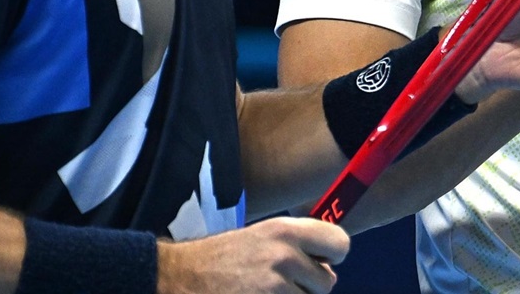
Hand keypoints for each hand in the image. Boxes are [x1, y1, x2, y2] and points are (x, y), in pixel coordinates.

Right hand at [157, 217, 349, 293]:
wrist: (179, 278)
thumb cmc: (220, 258)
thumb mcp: (261, 236)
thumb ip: (296, 244)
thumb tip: (329, 264)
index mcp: (285, 231)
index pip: (340, 243)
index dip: (332, 256)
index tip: (320, 262)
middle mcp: (284, 257)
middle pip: (327, 282)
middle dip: (309, 287)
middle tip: (281, 283)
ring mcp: (274, 288)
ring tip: (262, 291)